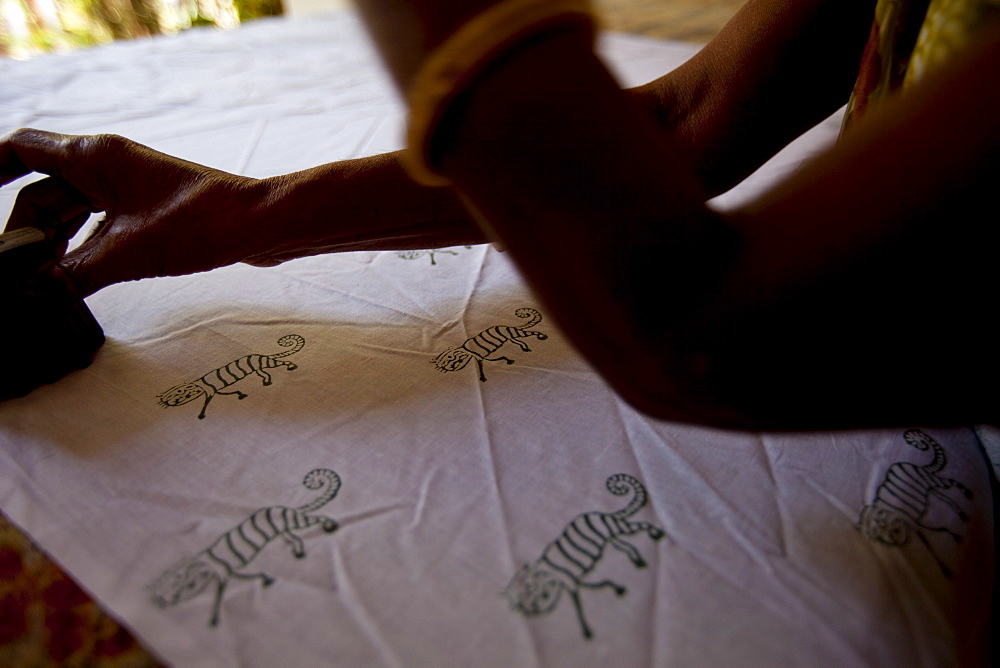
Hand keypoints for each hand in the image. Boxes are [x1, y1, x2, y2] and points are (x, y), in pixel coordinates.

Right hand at [1, 128, 268, 297]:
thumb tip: (31, 297)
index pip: (21, 151)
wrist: (261, 225)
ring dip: (53, 245)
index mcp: (95, 157)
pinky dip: (81, 250)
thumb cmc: (203, 222)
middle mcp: (107, 165)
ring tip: (38, 282)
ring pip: (71, 213)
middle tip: (15, 274)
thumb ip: (72, 274)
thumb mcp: (128, 253)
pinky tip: (72, 279)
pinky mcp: (148, 210)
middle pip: (42, 193)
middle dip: (25, 232)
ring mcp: (129, 187)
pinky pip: (97, 226)